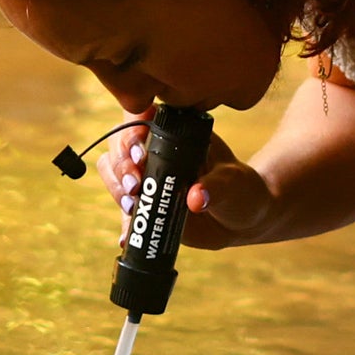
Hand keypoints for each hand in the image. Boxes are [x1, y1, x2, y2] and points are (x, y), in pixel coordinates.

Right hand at [96, 117, 276, 249]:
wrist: (241, 219)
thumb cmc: (241, 190)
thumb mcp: (234, 184)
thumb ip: (216, 187)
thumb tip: (195, 198)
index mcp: (177, 133)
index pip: (142, 118)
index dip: (132, 131)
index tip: (139, 154)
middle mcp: (156, 150)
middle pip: (119, 145)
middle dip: (120, 164)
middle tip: (135, 185)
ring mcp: (147, 177)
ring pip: (113, 172)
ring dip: (116, 188)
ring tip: (132, 205)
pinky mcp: (145, 203)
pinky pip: (124, 210)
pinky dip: (125, 223)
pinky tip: (128, 237)